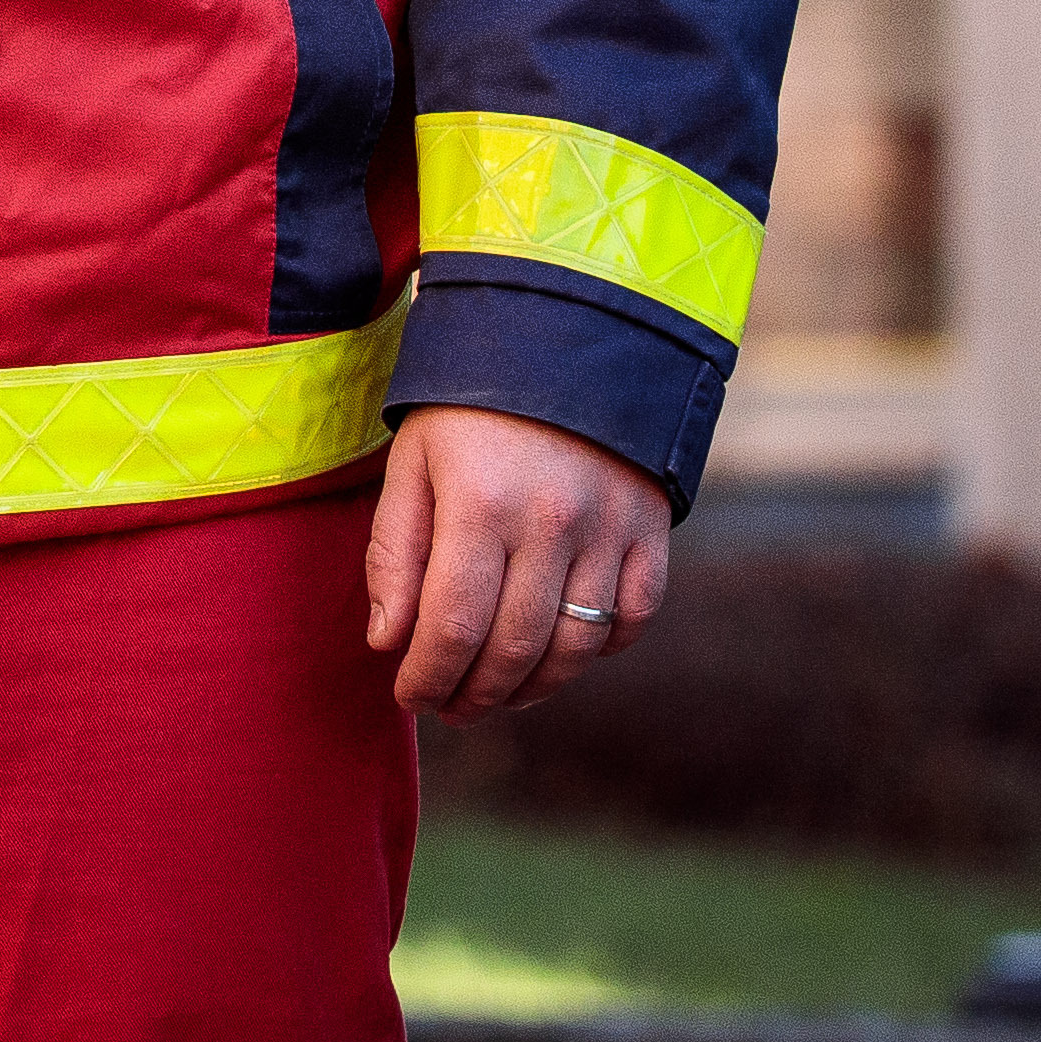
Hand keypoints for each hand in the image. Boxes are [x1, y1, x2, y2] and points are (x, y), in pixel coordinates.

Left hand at [364, 407, 670, 716]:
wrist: (566, 334)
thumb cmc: (470, 403)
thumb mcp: (413, 460)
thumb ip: (395, 551)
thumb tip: (389, 642)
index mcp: (480, 503)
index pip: (451, 627)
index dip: (427, 677)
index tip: (409, 696)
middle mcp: (551, 522)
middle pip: (513, 648)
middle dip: (473, 694)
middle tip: (448, 707)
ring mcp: (609, 528)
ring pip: (574, 647)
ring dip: (531, 688)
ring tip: (496, 696)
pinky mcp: (651, 529)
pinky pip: (632, 618)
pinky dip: (599, 649)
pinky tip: (561, 654)